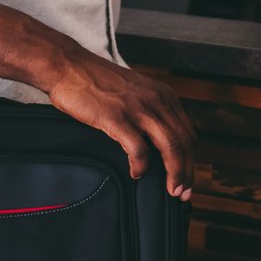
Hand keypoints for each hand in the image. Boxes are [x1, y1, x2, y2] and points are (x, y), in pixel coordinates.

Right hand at [43, 52, 194, 199]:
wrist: (69, 66)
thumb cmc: (97, 82)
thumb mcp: (135, 92)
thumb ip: (150, 111)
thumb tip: (159, 143)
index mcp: (163, 95)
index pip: (187, 133)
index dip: (191, 159)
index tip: (187, 180)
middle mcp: (156, 100)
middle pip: (183, 142)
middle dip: (186, 171)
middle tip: (182, 193)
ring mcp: (137, 108)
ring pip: (169, 146)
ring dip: (173, 172)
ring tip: (170, 190)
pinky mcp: (117, 117)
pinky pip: (138, 148)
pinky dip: (141, 165)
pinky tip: (136, 173)